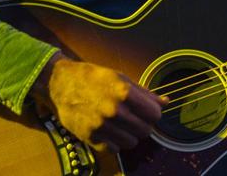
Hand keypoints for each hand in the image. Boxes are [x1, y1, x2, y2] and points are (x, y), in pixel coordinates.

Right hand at [30, 54, 164, 152]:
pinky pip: (115, 149)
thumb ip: (143, 92)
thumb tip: (166, 102)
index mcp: (124, 92)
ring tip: (120, 124)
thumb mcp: (119, 77)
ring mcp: (102, 126)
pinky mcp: (91, 137)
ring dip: (129, 135)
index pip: (154, 114)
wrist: (59, 82)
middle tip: (132, 117)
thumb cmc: (92, 77)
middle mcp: (114, 110)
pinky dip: (114, 143)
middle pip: (145, 130)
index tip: (146, 111)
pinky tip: (108, 130)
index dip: (152, 113)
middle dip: (142, 124)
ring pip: (132, 142)